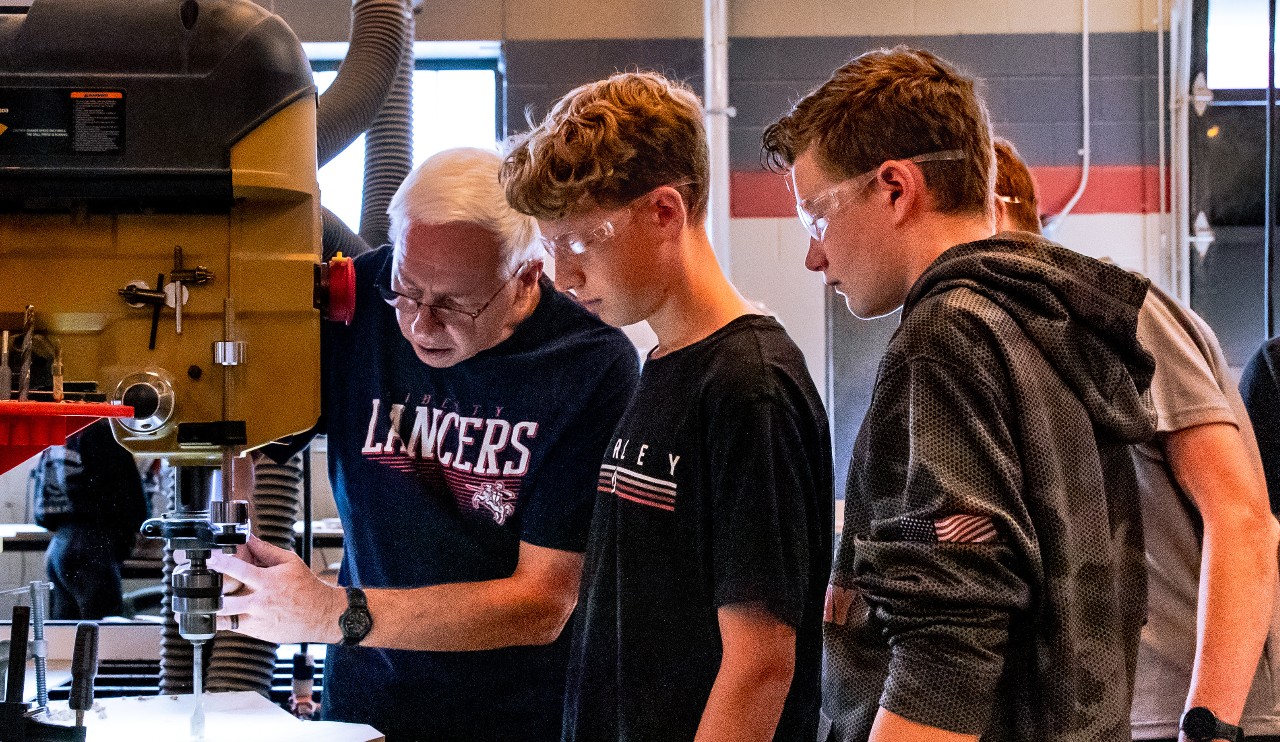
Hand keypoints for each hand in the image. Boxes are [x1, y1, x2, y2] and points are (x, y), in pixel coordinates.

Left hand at [207, 535, 345, 643]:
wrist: (320, 615)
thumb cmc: (306, 588)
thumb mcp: (290, 562)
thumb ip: (266, 550)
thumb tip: (249, 538)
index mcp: (267, 582)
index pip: (239, 570)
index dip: (221, 563)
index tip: (208, 558)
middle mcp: (259, 602)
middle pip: (224, 601)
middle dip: (209, 594)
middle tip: (199, 586)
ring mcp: (256, 619)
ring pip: (223, 619)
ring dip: (211, 611)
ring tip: (201, 603)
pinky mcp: (256, 632)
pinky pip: (231, 627)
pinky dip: (223, 620)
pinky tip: (219, 613)